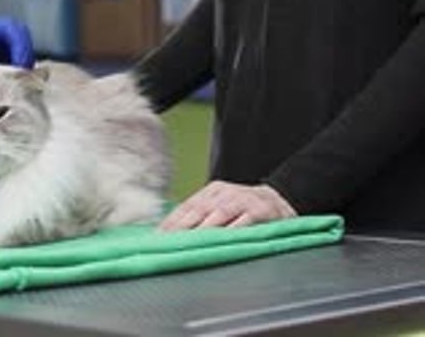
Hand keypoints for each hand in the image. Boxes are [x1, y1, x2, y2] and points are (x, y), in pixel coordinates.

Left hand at [159, 180, 296, 230]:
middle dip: (181, 227)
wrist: (279, 201)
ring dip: (203, 230)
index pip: (186, 207)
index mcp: (211, 192)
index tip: (156, 239)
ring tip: (189, 243)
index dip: (171, 223)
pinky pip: (244, 221)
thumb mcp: (220, 205)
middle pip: (198, 210)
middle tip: (166, 243)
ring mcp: (242, 200)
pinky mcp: (259, 210)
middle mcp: (224, 193)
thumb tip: (170, 234)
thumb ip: (200, 216)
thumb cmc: (243, 209)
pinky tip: (222, 241)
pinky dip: (232, 231)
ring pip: (219, 215)